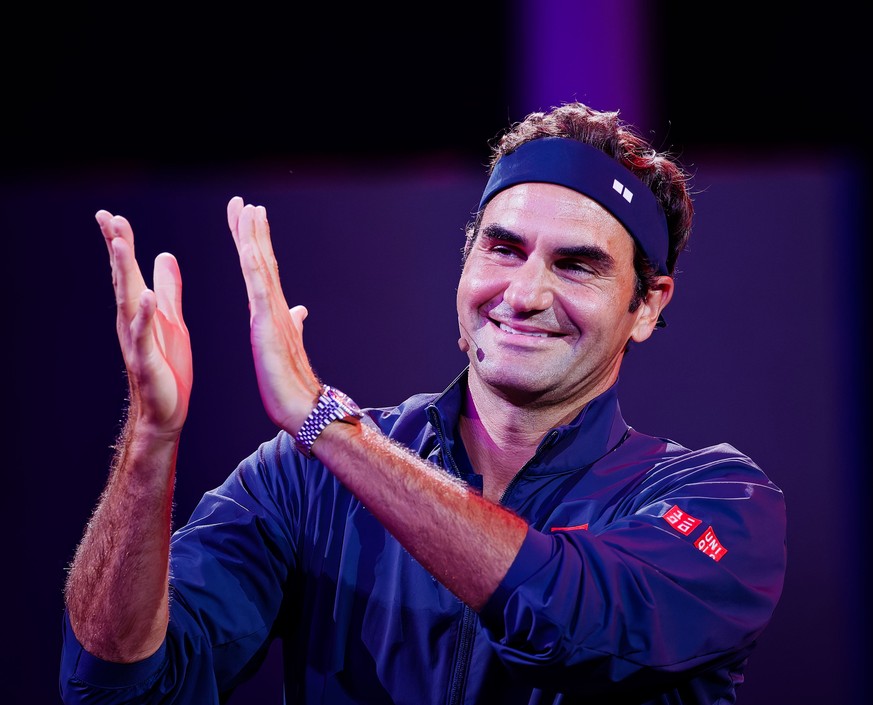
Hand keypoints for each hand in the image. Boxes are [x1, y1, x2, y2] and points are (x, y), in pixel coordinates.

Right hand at [96, 211, 191, 434]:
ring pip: (127, 300)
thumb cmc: (167, 367)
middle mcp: (131, 322)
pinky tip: (145, 295)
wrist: (166, 412)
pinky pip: (144, 335)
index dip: (121, 242)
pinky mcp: (148, 361)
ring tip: (121, 244)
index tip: (112, 215)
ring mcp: (136, 341)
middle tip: (107, 217)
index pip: (127, 271)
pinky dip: (144, 314)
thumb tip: (164, 254)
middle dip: (116, 247)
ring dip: (124, 272)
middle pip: (122, 278)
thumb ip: (168, 289)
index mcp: (138, 310)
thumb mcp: (172, 319)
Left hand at [226, 197, 321, 432]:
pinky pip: (260, 294)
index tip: (245, 215)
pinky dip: (254, 269)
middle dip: (251, 229)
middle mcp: (275, 307)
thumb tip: (301, 310)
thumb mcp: (287, 347)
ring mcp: (273, 315)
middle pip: (261, 260)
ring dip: (254, 238)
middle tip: (243, 202)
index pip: (260, 268)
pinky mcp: (268, 328)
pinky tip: (248, 249)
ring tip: (249, 212)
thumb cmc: (291, 383)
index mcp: (273, 311)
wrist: (303, 408)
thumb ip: (294, 325)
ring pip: (262, 269)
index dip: (252, 240)